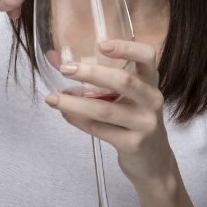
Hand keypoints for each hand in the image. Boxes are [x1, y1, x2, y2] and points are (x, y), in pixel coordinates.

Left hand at [44, 39, 175, 187]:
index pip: (147, 56)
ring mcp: (145, 123)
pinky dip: (78, 120)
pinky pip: (100, 129)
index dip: (126, 48)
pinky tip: (65, 114)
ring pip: (105, 110)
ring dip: (74, 103)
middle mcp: (152, 100)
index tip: (101, 45)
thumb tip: (54, 58)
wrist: (153, 162)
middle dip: (90, 74)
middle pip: (123, 81)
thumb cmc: (134, 119)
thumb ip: (98, 79)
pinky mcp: (133, 144)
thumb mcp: (126, 96)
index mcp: (150, 82)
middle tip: (65, 69)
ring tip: (52, 99)